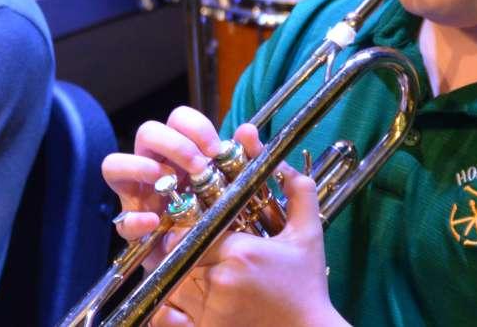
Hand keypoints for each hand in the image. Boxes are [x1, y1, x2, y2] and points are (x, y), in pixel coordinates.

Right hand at [102, 107, 252, 264]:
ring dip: (140, 167)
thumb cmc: (221, 210)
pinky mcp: (133, 229)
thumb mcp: (240, 182)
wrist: (212, 257)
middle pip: (147, 132)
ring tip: (166, 182)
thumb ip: (247, 156)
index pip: (178, 119)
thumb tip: (248, 131)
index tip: (215, 149)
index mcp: (181, 150)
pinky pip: (122, 220)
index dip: (195, 127)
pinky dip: (136, 220)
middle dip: (174, 144)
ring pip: (114, 164)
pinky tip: (156, 222)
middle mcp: (155, 165)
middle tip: (198, 166)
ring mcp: (138, 195)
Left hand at [154, 163, 345, 326]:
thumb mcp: (309, 235)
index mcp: (241, 252)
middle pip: (179, 256)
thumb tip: (283, 164)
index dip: (190, 229)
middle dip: (184, 252)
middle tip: (195, 251)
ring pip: (172, 284)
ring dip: (178, 277)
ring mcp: (210, 311)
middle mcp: (220, 281)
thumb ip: (299, 193)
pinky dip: (169, 310)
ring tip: (195, 274)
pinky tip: (186, 302)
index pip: (193, 231)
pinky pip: (167, 318)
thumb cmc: (307, 285)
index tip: (198, 229)